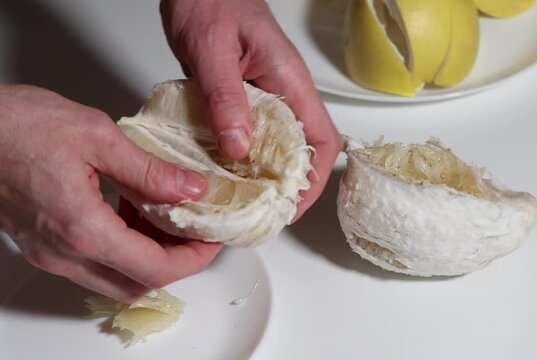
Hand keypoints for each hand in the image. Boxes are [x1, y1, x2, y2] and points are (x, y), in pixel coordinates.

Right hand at [0, 85, 221, 302]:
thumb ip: (149, 170)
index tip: (211, 238)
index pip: (155, 269)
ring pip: (116, 278)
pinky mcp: (43, 244)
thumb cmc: (15, 125)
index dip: (194, 258)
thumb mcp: (97, 136)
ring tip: (168, 217)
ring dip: (150, 256)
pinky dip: (123, 247)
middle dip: (176, 262)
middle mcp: (64, 252)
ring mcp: (51, 253)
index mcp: (82, 228)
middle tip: (196, 231)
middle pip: (139, 283)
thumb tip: (190, 188)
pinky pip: (95, 263)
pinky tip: (133, 211)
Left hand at [160, 0, 340, 219]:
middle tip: (261, 215)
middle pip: (303, 151)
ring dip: (263, 178)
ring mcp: (264, 97)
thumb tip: (239, 149)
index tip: (290, 206)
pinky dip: (240, 160)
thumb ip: (225, 97)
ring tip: (241, 204)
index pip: (322, 140)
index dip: (314, 179)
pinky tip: (220, 174)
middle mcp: (283, 93)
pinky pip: (250, 136)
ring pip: (276, 148)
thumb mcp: (210, 49)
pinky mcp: (242, 99)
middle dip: (288, 188)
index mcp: (289, 81)